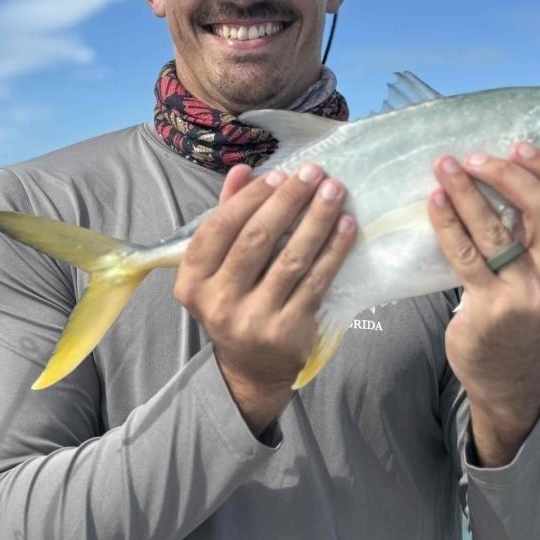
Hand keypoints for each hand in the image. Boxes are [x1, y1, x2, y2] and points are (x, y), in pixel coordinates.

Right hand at [174, 163, 355, 434]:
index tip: (278, 175)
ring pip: (291, 257)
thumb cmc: (235, 300)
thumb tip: (242, 170)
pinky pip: (317, 280)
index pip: (218, 229)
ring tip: (335, 190)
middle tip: (313, 172)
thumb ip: (228, 216)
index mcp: (193, 281)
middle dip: (289, 200)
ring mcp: (254, 319)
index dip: (249, 198)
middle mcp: (218, 302)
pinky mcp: (289, 331)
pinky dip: (334, 249)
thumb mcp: (218, 266)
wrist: (251, 369)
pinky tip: (346, 225)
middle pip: (256, 239)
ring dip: (317, 219)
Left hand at [427, 142, 539, 463]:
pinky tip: (435, 200)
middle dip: (506, 174)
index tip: (519, 145)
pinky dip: (448, 221)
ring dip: (467, 191)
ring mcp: (528, 293)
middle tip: (474, 157)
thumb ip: (538, 230)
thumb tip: (502, 167)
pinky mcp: (491, 307)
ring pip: (497, 229)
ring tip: (445, 165)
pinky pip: (465, 254)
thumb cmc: (520, 304)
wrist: (504, 370)